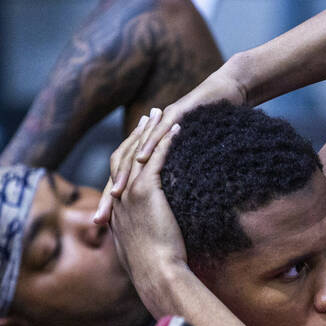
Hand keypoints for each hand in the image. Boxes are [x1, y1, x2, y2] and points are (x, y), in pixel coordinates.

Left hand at [93, 66, 244, 224]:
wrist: (226, 97)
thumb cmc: (213, 132)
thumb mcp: (190, 165)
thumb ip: (175, 183)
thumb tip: (171, 216)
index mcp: (148, 154)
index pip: (126, 182)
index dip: (113, 204)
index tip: (104, 228)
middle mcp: (148, 140)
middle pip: (122, 169)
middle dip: (109, 195)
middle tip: (99, 219)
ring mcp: (159, 125)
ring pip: (135, 152)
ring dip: (125, 174)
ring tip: (116, 193)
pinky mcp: (175, 113)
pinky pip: (159, 132)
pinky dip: (150, 147)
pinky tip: (143, 160)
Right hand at [107, 129, 190, 316]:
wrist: (157, 273)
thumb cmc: (155, 269)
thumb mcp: (144, 249)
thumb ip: (143, 236)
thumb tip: (153, 238)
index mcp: (118, 209)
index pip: (120, 171)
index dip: (130, 151)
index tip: (140, 137)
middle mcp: (120, 197)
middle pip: (126, 154)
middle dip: (138, 132)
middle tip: (151, 114)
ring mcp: (130, 192)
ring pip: (139, 152)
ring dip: (151, 130)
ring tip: (163, 112)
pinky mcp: (146, 191)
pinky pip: (156, 158)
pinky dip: (166, 140)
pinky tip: (178, 128)